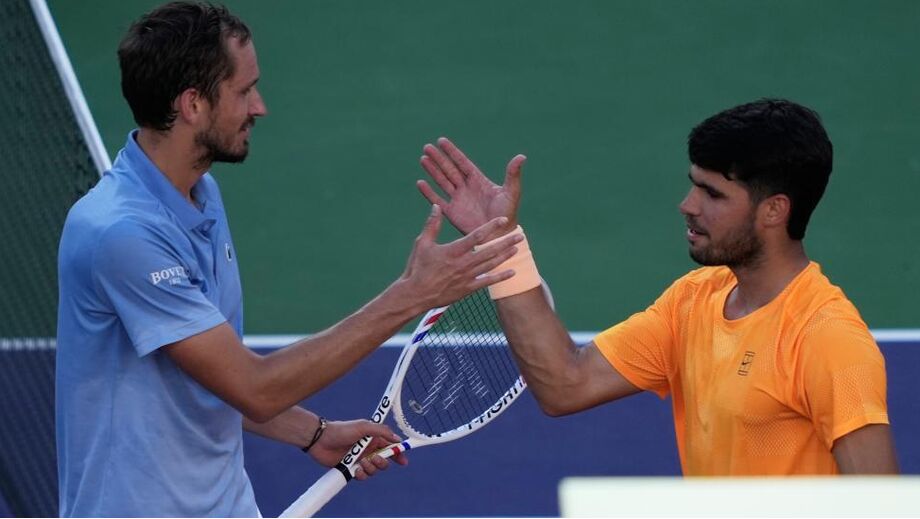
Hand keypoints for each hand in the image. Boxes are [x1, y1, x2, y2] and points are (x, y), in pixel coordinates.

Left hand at [307, 419, 407, 479]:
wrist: (321, 440)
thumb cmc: (341, 430)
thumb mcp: (363, 426)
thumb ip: (381, 431)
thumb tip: (397, 439)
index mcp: (373, 439)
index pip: (390, 447)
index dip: (398, 454)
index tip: (403, 461)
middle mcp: (368, 450)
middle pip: (384, 461)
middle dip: (382, 462)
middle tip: (374, 458)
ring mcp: (360, 460)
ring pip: (374, 470)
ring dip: (370, 468)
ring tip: (361, 462)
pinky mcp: (351, 469)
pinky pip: (362, 476)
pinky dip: (361, 474)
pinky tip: (355, 469)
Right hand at [400, 205, 522, 310]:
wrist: (415, 295)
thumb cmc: (417, 268)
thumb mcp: (422, 244)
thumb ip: (431, 225)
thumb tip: (436, 207)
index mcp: (453, 250)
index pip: (476, 235)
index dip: (491, 226)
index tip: (503, 219)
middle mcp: (463, 263)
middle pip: (489, 250)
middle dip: (506, 242)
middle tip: (519, 235)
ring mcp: (466, 277)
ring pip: (491, 265)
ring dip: (505, 256)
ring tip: (517, 249)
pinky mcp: (467, 289)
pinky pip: (487, 282)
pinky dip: (500, 277)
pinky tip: (512, 272)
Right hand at [418, 137, 524, 237]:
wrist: (499, 236)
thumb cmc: (507, 214)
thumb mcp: (511, 193)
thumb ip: (513, 174)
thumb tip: (522, 156)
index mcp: (478, 180)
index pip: (462, 162)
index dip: (452, 152)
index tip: (441, 141)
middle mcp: (466, 188)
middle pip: (449, 169)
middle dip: (438, 158)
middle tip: (426, 147)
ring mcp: (458, 199)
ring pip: (442, 181)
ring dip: (432, 171)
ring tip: (423, 159)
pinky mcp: (452, 213)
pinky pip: (438, 200)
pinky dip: (429, 192)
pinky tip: (420, 183)